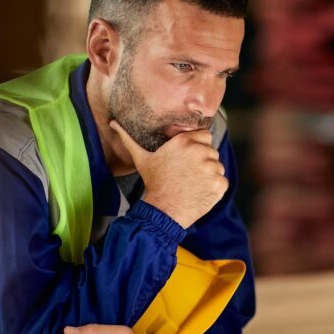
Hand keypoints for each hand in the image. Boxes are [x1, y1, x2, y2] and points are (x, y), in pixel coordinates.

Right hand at [110, 120, 227, 227]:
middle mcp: (201, 152)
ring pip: (217, 166)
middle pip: (211, 150)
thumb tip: (112, 122)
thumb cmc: (153, 183)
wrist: (164, 210)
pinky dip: (214, 188)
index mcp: (185, 141)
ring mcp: (212, 168)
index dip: (197, 145)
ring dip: (209, 174)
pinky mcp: (219, 184)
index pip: (204, 134)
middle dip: (203, 160)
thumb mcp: (142, 159)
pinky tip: (199, 192)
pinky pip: (222, 181)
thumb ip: (129, 139)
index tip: (189, 158)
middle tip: (188, 173)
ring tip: (192, 184)